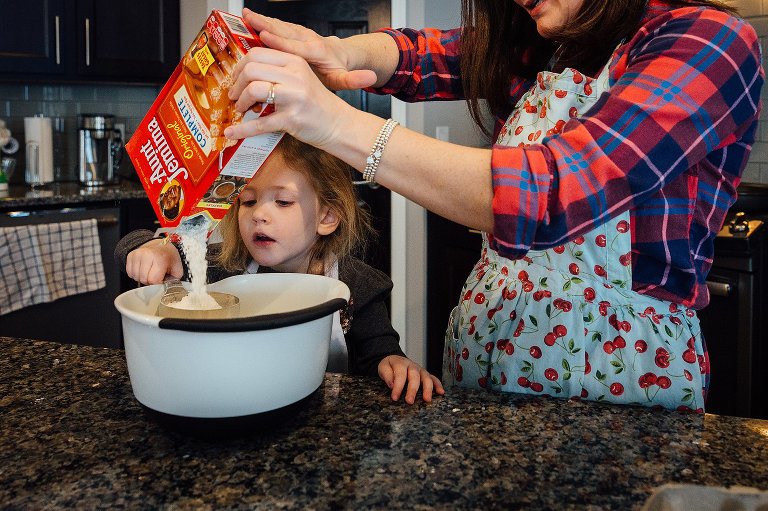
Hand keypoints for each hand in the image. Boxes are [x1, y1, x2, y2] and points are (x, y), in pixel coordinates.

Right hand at [125, 238, 183, 284]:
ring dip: (142, 278)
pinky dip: (136, 274)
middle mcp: (147, 254)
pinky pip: (130, 273)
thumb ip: (173, 281)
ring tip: (150, 271)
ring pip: (136, 277)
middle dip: (150, 281)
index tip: (161, 279)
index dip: (158, 283)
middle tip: (156, 275)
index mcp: (160, 258)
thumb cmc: (169, 257)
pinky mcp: (130, 255)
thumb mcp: (177, 269)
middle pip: (143, 279)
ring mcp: (137, 254)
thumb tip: (166, 289)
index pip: (153, 280)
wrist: (161, 245)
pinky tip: (143, 269)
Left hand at [225, 43, 349, 147]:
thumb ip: (277, 71)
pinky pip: (260, 123)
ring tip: (240, 109)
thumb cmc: (316, 103)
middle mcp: (295, 75)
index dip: (240, 67)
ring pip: (254, 90)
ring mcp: (294, 97)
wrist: (339, 124)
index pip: (257, 53)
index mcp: (294, 61)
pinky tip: (231, 132)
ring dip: (240, 102)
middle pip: (251, 70)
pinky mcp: (292, 119)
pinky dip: (242, 130)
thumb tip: (244, 73)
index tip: (236, 79)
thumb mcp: (300, 78)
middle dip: (237, 85)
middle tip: (234, 96)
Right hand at [240, 8, 376, 91]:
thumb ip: (354, 80)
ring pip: (279, 25)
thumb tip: (370, 77)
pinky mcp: (294, 32)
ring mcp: (300, 33)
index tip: (265, 37)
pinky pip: (277, 25)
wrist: (342, 55)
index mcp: (316, 52)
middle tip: (249, 19)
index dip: (280, 43)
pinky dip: (262, 21)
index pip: (296, 48)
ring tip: (245, 15)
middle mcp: (307, 39)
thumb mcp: (345, 80)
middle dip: (266, 25)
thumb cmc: (337, 70)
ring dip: (261, 20)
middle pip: (284, 31)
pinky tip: (248, 18)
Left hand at [378, 355, 444, 404]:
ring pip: (426, 378)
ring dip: (427, 389)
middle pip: (414, 377)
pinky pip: (433, 378)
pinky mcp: (425, 374)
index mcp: (401, 363)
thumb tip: (391, 384)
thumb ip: (387, 375)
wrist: (396, 359)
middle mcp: (412, 366)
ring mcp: (420, 370)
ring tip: (427, 399)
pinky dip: (438, 385)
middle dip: (412, 390)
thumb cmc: (390, 366)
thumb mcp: (383, 367)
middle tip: (409, 401)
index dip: (397, 387)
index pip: (400, 375)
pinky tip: (441, 392)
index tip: (394, 397)